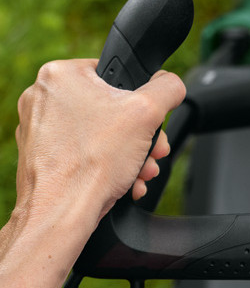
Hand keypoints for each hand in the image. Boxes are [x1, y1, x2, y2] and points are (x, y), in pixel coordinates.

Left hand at [14, 59, 185, 228]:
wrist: (62, 214)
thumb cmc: (92, 164)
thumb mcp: (148, 113)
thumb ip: (168, 88)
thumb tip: (172, 84)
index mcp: (60, 75)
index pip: (115, 73)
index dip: (141, 97)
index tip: (150, 120)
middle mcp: (42, 98)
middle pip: (111, 107)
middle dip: (140, 134)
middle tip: (152, 150)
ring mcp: (39, 128)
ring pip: (100, 133)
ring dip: (130, 153)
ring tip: (140, 170)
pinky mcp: (42, 155)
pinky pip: (85, 152)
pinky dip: (109, 165)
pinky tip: (124, 179)